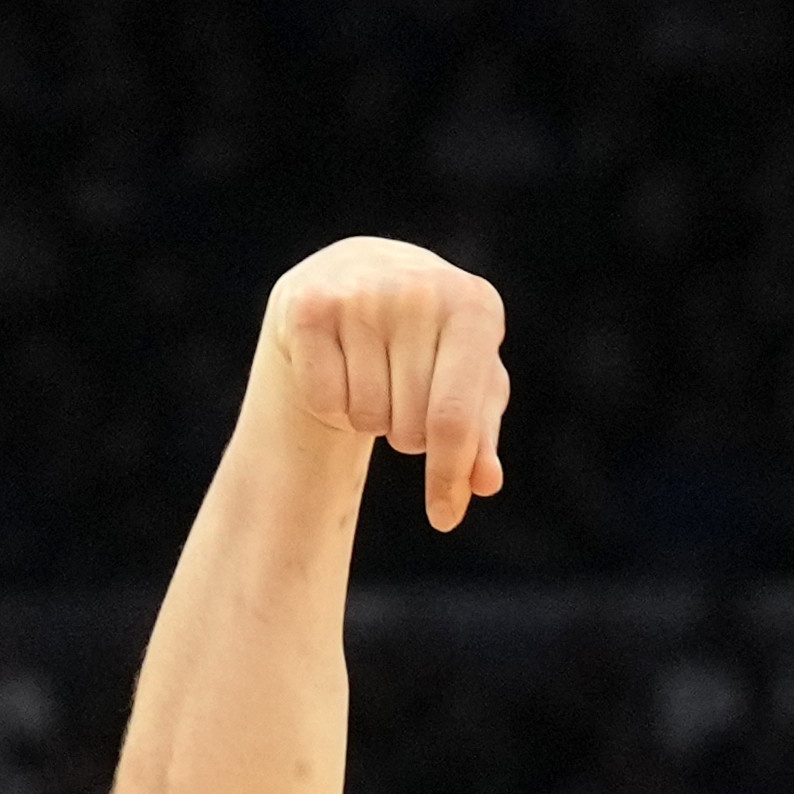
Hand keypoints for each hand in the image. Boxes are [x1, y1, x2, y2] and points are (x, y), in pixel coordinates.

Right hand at [259, 238, 509, 531]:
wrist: (360, 276)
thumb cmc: (431, 344)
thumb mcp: (468, 382)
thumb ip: (480, 436)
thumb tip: (484, 483)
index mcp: (473, 306)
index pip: (454, 420)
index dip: (447, 476)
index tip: (443, 518)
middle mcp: (419, 289)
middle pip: (410, 427)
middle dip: (409, 436)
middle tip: (403, 396)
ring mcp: (360, 291)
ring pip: (366, 416)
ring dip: (371, 416)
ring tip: (375, 376)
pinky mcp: (309, 304)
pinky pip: (325, 399)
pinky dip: (333, 402)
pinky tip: (341, 366)